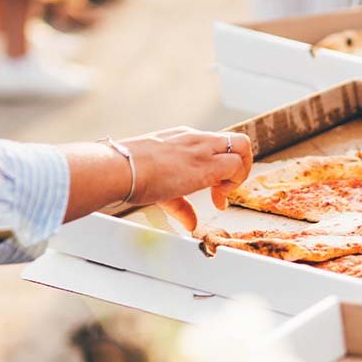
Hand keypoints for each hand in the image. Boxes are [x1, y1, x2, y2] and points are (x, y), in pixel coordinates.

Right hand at [121, 127, 253, 231]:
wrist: (118, 169)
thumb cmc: (131, 174)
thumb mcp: (162, 188)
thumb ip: (181, 206)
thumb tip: (191, 223)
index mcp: (185, 138)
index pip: (219, 144)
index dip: (225, 167)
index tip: (216, 190)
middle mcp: (197, 139)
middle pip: (238, 141)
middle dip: (243, 165)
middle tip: (228, 189)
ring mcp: (202, 148)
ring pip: (243, 146)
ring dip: (240, 174)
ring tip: (222, 195)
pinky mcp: (204, 164)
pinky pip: (235, 165)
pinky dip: (234, 184)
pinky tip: (218, 200)